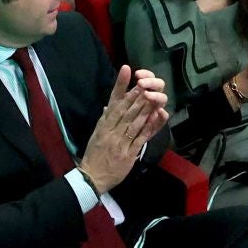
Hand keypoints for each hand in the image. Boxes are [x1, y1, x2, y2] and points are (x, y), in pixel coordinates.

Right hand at [77, 67, 168, 194]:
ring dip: (144, 108)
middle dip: (135, 95)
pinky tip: (155, 117)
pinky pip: (140, 138)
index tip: (126, 70)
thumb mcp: (96, 134)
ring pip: (134, 122)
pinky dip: (148, 127)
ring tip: (151, 94)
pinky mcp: (128, 154)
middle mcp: (111, 131)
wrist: (91, 177)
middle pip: (125, 110)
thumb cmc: (93, 155)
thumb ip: (105, 120)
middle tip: (144, 81)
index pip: (113, 102)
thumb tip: (109, 106)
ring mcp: (120, 142)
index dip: (120, 86)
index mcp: (103, 125)